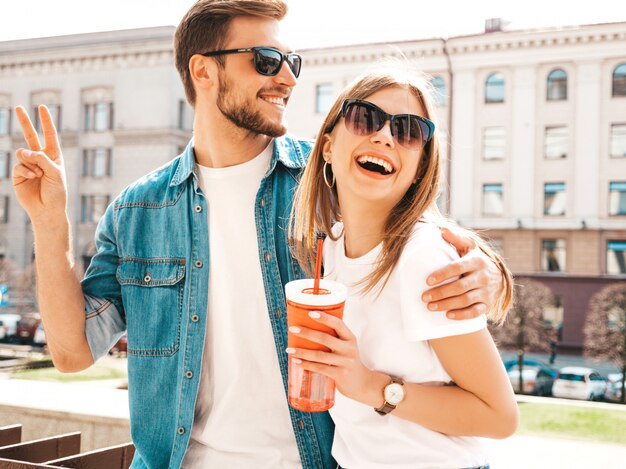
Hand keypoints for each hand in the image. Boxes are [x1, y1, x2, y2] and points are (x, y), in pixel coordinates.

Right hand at [12, 105, 67, 223]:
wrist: (47, 209)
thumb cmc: (57, 192)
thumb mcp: (55, 173)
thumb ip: (41, 159)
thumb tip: (24, 150)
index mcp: (54, 156)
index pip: (50, 135)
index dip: (46, 121)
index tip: (43, 107)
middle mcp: (40, 158)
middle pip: (31, 136)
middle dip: (25, 122)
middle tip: (19, 107)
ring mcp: (28, 165)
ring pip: (23, 152)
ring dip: (31, 162)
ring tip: (38, 174)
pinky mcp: (18, 173)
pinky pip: (19, 165)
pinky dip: (26, 170)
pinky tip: (33, 177)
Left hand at [286, 311, 374, 402]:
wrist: (362, 383)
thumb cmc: (348, 360)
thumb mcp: (346, 346)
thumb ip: (334, 337)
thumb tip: (308, 327)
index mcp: (350, 338)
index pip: (338, 324)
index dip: (325, 318)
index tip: (310, 313)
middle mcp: (349, 349)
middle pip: (325, 338)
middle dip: (307, 333)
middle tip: (292, 329)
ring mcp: (345, 362)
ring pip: (320, 355)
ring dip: (302, 351)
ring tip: (289, 349)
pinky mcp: (340, 375)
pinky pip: (320, 368)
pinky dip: (307, 365)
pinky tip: (297, 362)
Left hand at [422, 226, 501, 319]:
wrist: (498, 276)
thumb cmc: (475, 260)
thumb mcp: (469, 247)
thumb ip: (456, 239)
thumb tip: (442, 230)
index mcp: (477, 261)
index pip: (457, 267)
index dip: (442, 274)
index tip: (427, 281)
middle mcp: (483, 276)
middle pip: (460, 287)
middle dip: (440, 293)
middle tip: (424, 297)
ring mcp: (487, 292)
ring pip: (465, 300)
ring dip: (446, 305)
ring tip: (430, 307)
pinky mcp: (487, 304)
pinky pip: (475, 312)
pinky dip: (462, 315)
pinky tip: (448, 315)